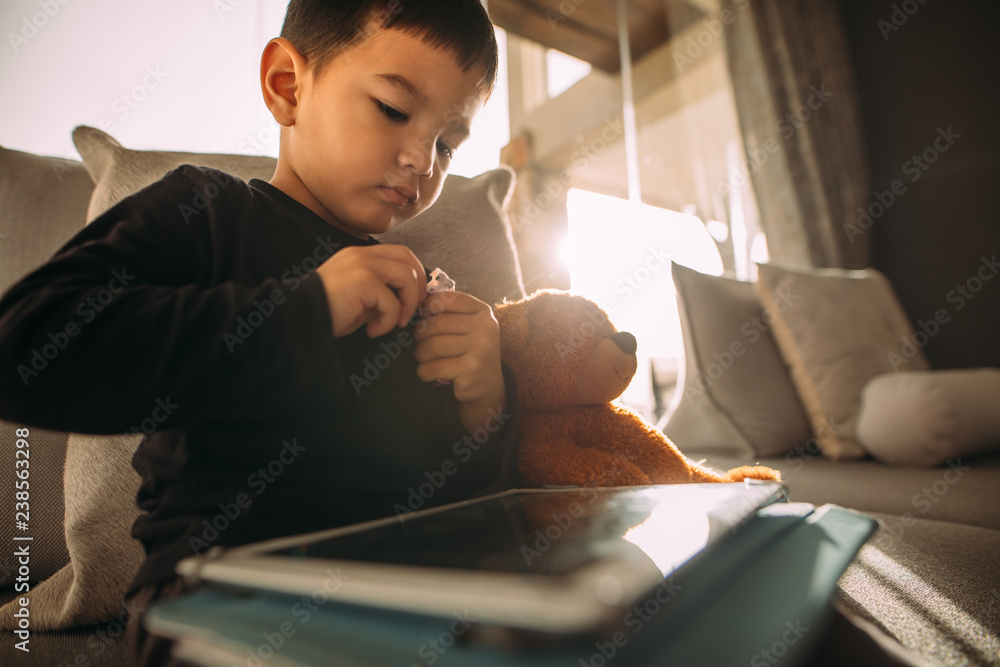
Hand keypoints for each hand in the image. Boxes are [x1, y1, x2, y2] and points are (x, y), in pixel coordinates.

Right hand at [315, 245, 424, 337]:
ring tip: (396, 323)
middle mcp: (362, 255)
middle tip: (413, 310)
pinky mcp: (363, 282)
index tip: (415, 297)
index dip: (415, 273)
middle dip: (418, 286)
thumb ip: (381, 292)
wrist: (300, 317)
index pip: (400, 253)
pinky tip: (373, 330)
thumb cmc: (327, 311)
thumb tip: (407, 302)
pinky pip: (392, 303)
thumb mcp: (360, 297)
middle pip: (407, 259)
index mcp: (360, 255)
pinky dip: (389, 321)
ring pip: (406, 277)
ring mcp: (363, 266)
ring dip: (408, 305)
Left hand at [413, 291, 506, 433]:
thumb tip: (418, 301)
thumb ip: (450, 312)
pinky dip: (423, 371)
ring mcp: (480, 349)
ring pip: (432, 346)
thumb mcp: (469, 326)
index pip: (449, 299)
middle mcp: (485, 328)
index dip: (430, 305)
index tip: (423, 315)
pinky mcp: (470, 370)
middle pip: (436, 324)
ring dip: (420, 353)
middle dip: (420, 334)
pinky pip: (434, 367)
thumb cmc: (470, 351)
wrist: (487, 385)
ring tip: (422, 357)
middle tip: (419, 342)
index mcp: (483, 312)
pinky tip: (426, 372)